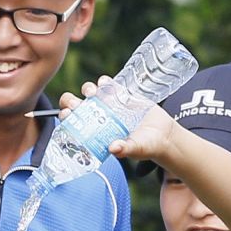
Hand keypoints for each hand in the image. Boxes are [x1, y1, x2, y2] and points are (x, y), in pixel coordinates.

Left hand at [59, 79, 182, 162]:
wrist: (164, 134)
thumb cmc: (146, 146)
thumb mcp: (136, 149)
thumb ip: (126, 149)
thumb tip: (114, 149)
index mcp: (95, 132)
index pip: (73, 124)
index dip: (66, 118)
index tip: (67, 115)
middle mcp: (98, 116)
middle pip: (75, 104)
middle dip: (71, 101)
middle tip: (77, 104)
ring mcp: (109, 103)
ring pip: (88, 91)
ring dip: (87, 89)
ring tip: (93, 93)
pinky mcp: (121, 93)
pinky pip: (107, 83)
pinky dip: (103, 81)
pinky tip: (105, 84)